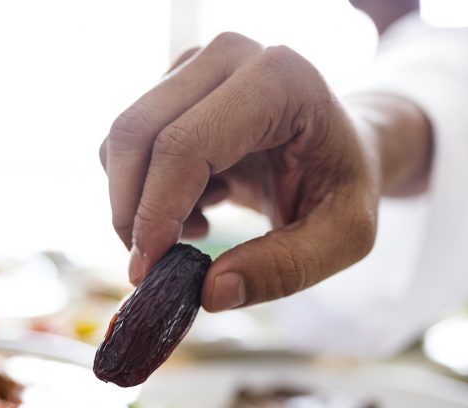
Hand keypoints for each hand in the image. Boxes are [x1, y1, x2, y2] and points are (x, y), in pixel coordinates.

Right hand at [99, 33, 382, 310]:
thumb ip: (284, 268)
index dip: (156, 212)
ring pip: (123, 141)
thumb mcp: (344, 238)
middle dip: (130, 212)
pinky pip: (126, 145)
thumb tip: (208, 292)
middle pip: (137, 134)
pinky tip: (195, 206)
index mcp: (280, 80)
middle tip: (152, 266)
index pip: (186, 145)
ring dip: (138, 203)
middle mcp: (231, 55)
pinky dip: (143, 190)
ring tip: (196, 229)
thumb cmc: (345, 186)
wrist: (343, 148)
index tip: (148, 271)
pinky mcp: (173, 82)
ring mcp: (196, 63)